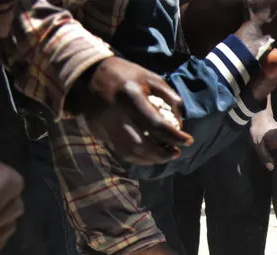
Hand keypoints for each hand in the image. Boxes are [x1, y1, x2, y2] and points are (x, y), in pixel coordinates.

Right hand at [76, 58, 193, 164]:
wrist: (88, 74)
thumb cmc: (124, 74)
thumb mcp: (149, 76)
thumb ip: (168, 95)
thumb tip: (181, 120)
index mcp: (130, 96)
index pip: (156, 124)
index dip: (174, 136)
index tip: (188, 141)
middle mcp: (116, 114)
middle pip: (141, 144)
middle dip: (162, 153)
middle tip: (176, 152)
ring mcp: (105, 125)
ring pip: (130, 152)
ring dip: (151, 159)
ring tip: (166, 156)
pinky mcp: (100, 132)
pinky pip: (121, 151)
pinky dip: (138, 157)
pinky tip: (150, 155)